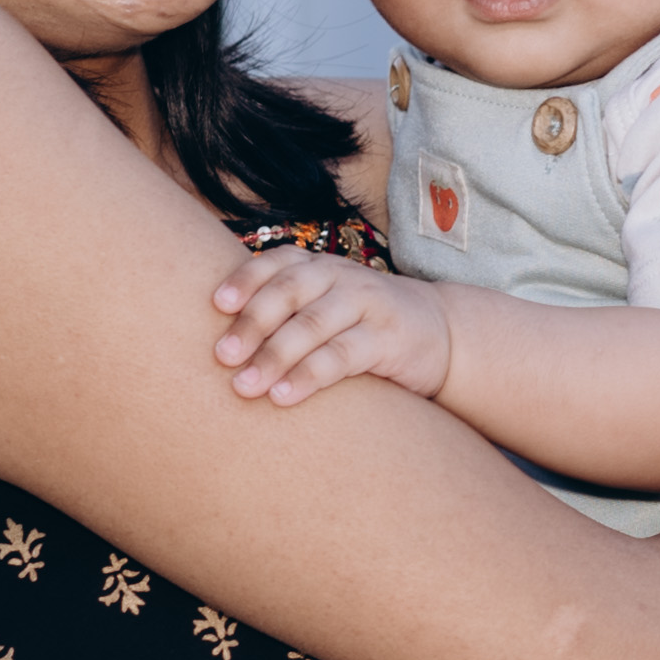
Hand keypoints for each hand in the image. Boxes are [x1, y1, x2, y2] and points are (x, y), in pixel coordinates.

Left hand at [213, 244, 450, 405]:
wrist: (444, 334)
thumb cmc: (365, 325)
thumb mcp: (328, 305)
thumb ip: (287, 311)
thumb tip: (218, 339)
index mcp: (321, 266)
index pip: (279, 263)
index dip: (246, 279)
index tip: (216, 305)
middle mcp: (342, 278)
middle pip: (290, 292)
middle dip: (252, 323)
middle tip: (221, 356)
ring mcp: (368, 306)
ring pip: (313, 324)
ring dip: (275, 356)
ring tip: (245, 387)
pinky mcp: (388, 340)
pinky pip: (342, 356)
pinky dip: (310, 376)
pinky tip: (284, 396)